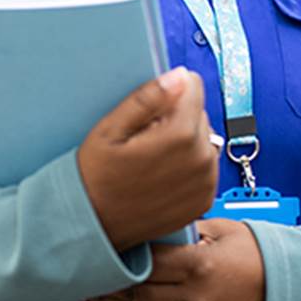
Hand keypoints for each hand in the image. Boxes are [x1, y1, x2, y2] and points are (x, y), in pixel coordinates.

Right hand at [78, 67, 218, 251]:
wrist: (95, 223)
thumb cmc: (98, 176)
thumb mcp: (111, 128)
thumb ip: (148, 98)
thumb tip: (178, 77)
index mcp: (180, 136)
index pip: (193, 86)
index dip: (170, 90)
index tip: (152, 107)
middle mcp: (200, 159)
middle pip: (199, 112)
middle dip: (177, 115)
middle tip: (146, 135)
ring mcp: (205, 182)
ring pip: (204, 137)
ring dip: (185, 139)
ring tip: (153, 155)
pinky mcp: (204, 199)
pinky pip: (205, 164)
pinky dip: (189, 162)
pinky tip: (163, 171)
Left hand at [89, 218, 265, 300]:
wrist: (286, 294)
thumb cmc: (256, 256)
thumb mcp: (223, 230)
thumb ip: (187, 227)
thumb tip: (158, 220)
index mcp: (199, 265)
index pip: (148, 261)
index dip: (123, 254)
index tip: (106, 246)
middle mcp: (194, 298)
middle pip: (139, 290)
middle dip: (112, 281)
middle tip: (90, 269)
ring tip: (96, 293)